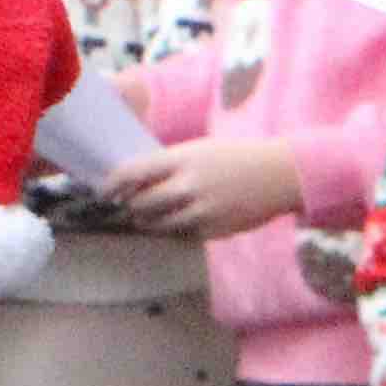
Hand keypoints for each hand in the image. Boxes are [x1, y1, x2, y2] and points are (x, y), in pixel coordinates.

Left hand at [107, 135, 301, 238]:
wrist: (280, 175)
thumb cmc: (235, 157)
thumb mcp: (197, 150)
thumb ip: (167, 165)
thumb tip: (133, 181)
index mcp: (181, 160)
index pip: (131, 174)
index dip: (112, 185)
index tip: (105, 192)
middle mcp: (189, 186)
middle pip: (140, 204)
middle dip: (131, 207)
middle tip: (130, 206)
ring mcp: (202, 211)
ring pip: (158, 225)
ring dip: (148, 223)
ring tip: (148, 217)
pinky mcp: (215, 230)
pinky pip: (182, 235)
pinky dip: (175, 230)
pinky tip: (180, 221)